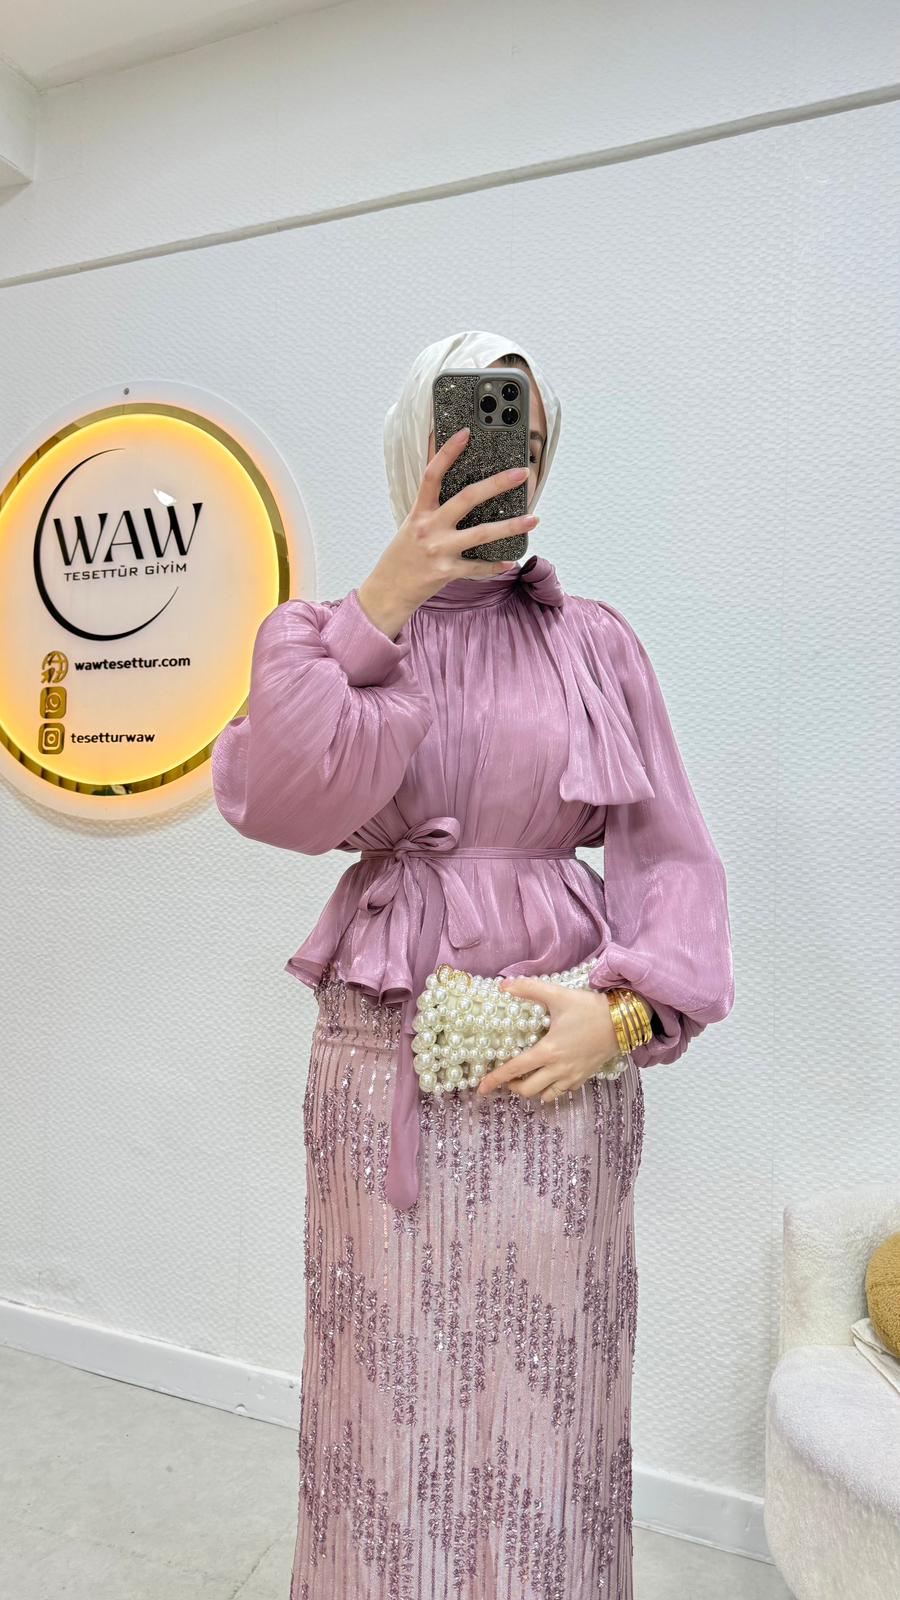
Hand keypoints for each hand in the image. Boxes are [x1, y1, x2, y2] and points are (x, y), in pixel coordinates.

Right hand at [357, 427, 539, 635]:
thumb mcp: (411, 526)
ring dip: (511, 526)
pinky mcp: (447, 571)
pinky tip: (510, 560)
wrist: (388, 591)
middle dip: (497, 483)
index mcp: (419, 512)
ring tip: (533, 519)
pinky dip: (495, 564)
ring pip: (482, 533)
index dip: (448, 452)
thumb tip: (459, 492)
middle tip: (522, 474)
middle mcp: (430, 528)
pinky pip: (478, 567)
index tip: (466, 433)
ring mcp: (439, 550)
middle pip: (467, 498)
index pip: (433, 474)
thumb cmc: (402, 557)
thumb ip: (431, 508)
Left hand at [475, 977, 621, 1102]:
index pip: (514, 1069)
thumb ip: (529, 988)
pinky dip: (551, 1089)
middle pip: (527, 1090)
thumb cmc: (590, 1008)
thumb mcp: (557, 995)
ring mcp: (572, 1076)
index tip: (481, 1089)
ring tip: (527, 1078)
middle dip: (513, 1086)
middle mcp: (558, 1068)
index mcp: (548, 1050)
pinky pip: (562, 1092)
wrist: (622, 1021)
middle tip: (508, 1077)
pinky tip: (549, 1076)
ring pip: (545, 1096)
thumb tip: (504, 985)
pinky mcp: (584, 1077)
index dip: (495, 1080)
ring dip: (532, 1090)